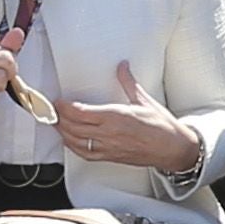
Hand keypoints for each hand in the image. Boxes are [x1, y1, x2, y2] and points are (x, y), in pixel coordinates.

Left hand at [51, 60, 202, 172]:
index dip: (65, 107)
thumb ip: (128, 82)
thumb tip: (122, 66)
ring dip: (63, 132)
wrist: (173, 149)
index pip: (82, 112)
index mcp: (116, 117)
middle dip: (59, 118)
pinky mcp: (110, 157)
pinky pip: (85, 154)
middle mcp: (109, 133)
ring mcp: (108, 147)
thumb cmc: (162, 127)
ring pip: (76, 141)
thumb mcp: (144, 100)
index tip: (59, 100)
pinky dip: (73, 146)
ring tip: (56, 122)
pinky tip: (68, 140)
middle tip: (51, 109)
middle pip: (74, 127)